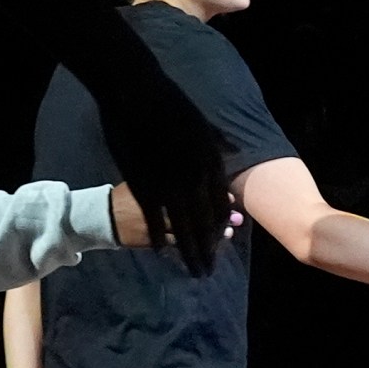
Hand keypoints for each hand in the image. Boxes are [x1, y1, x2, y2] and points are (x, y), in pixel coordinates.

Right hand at [85, 18, 229, 276]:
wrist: (138, 97)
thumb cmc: (171, 108)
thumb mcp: (200, 129)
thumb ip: (214, 149)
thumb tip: (230, 158)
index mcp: (210, 165)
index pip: (219, 205)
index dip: (221, 226)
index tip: (224, 241)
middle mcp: (195, 179)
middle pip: (206, 223)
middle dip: (209, 250)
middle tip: (210, 270)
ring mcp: (170, 187)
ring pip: (184, 230)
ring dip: (190, 252)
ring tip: (196, 269)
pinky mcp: (145, 191)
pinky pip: (156, 223)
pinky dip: (160, 240)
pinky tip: (162, 252)